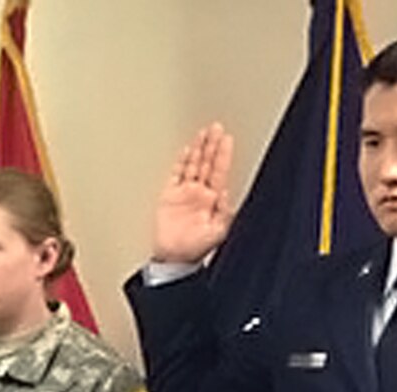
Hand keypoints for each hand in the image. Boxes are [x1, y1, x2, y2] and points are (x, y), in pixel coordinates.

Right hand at [152, 123, 236, 264]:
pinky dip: (181, 163)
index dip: (223, 154)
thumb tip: (227, 193)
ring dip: (198, 149)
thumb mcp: (217, 233)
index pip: (219, 171)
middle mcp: (199, 194)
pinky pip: (176, 175)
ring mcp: (184, 194)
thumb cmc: (196, 249)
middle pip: (207, 163)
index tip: (226, 139)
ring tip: (203, 133)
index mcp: (212, 200)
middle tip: (216, 127)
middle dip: (211, 145)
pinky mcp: (169, 196)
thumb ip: (224, 213)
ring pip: (193, 165)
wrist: (173, 258)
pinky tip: (185, 151)